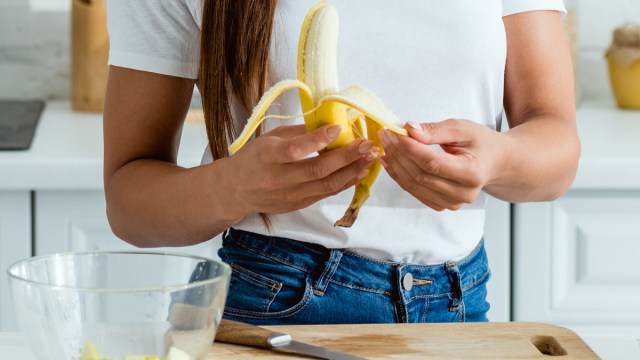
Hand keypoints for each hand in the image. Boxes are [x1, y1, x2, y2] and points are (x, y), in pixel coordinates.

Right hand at [224, 124, 378, 216]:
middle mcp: (279, 178)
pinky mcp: (298, 205)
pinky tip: (359, 171)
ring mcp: (289, 195)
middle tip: (367, 144)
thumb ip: (298, 133)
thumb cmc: (254, 159)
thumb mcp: (270, 138)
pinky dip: (345, 182)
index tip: (339, 128)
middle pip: (317, 169)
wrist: (235, 191)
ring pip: (327, 184)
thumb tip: (330, 124)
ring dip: (352, 171)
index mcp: (268, 156)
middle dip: (347, 156)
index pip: (295, 150)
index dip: (318, 140)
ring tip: (370, 158)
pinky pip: (326, 193)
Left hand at [378, 119, 504, 210]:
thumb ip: (435, 130)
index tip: (392, 132)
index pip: (432, 162)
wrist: (496, 163)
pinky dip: (399, 176)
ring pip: (414, 185)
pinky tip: (390, 160)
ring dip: (395, 165)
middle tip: (385, 135)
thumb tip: (409, 129)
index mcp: (472, 173)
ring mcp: (452, 203)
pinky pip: (414, 191)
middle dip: (398, 154)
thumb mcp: (463, 128)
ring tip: (385, 145)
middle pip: (420, 175)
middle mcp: (463, 193)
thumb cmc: (481, 143)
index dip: (409, 148)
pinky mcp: (442, 205)